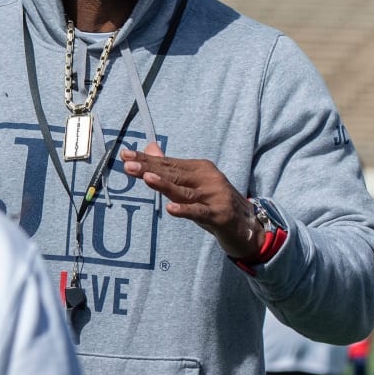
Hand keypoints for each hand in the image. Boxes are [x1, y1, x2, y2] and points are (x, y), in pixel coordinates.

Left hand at [121, 142, 264, 258]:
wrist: (247, 225)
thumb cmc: (214, 203)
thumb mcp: (193, 184)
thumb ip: (171, 168)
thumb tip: (149, 149)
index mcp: (200, 168)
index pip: (168, 163)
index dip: (147, 160)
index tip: (126, 156)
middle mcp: (207, 178)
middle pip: (173, 174)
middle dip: (149, 169)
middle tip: (129, 164)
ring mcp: (214, 196)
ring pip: (184, 191)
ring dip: (164, 185)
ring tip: (146, 178)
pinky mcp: (219, 215)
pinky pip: (198, 212)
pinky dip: (184, 210)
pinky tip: (171, 208)